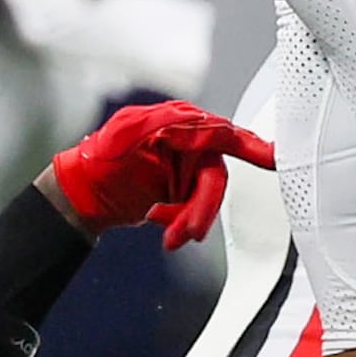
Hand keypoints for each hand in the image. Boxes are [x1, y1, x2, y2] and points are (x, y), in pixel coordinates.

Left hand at [47, 98, 271, 247]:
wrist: (84, 195)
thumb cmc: (97, 159)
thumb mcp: (122, 135)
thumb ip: (159, 124)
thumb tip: (192, 119)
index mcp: (176, 122)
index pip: (218, 133)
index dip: (249, 145)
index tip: (272, 158)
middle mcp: (186, 141)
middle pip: (213, 176)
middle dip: (202, 208)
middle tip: (189, 233)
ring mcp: (185, 166)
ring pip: (206, 197)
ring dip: (189, 220)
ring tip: (168, 236)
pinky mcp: (183, 189)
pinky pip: (195, 208)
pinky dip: (181, 222)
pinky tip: (159, 223)